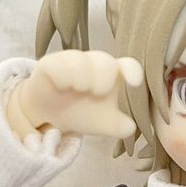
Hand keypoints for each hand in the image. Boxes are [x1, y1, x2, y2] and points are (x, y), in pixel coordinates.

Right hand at [6, 50, 143, 138]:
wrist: (51, 118)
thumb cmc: (84, 113)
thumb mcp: (104, 124)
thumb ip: (120, 126)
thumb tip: (131, 127)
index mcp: (113, 76)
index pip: (129, 65)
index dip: (133, 70)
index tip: (135, 83)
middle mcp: (94, 64)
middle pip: (105, 60)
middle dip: (103, 79)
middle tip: (97, 94)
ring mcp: (72, 61)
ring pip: (80, 59)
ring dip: (82, 78)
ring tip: (78, 90)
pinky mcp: (51, 63)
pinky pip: (57, 63)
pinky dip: (61, 77)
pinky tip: (61, 87)